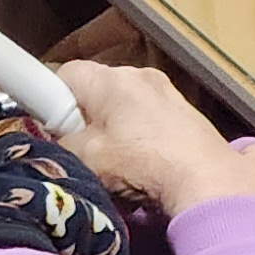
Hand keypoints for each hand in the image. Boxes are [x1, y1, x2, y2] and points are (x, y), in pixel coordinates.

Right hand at [58, 58, 254, 217]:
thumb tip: (58, 136)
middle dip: (84, 118)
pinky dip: (140, 138)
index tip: (48, 125)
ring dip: (114, 131)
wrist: (206, 181)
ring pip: (125, 106)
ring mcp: (169, 93)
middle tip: (80, 150)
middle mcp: (142, 76)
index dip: (50, 98)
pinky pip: (150, 119)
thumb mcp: (84, 157)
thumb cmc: (141, 164)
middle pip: (97, 90)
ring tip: (115, 164)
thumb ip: (61, 140)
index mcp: (112, 79)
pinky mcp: (188, 115)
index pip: (66, 73)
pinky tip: (144, 165)